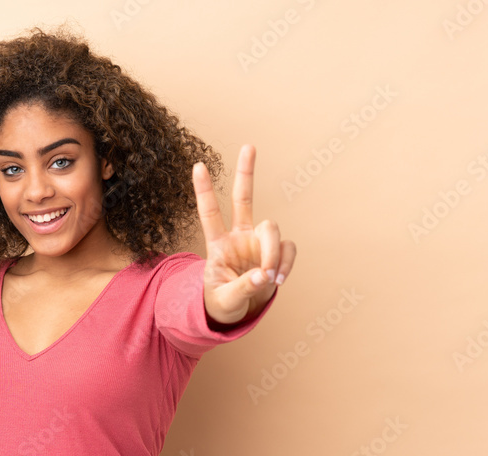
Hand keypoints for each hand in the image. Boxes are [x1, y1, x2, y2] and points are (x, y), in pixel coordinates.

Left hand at [192, 144, 296, 324]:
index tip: (199, 165)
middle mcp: (238, 237)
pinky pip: (288, 249)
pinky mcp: (276, 253)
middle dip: (246, 173)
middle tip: (249, 146)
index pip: (209, 213)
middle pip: (243, 199)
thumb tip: (263, 276)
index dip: (204, 190)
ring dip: (272, 252)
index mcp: (218, 245)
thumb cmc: (221, 304)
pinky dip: (286, 263)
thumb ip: (242, 289)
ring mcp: (258, 243)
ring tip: (269, 277)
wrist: (237, 313)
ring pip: (272, 228)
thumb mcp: (224, 301)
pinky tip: (277, 279)